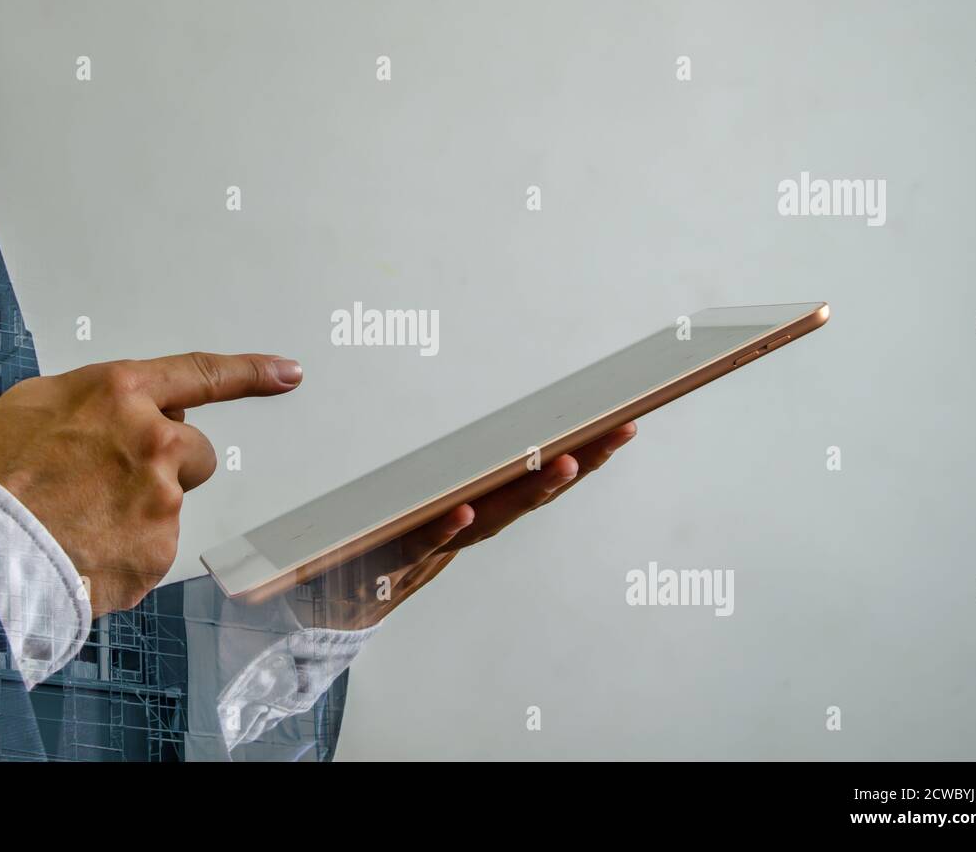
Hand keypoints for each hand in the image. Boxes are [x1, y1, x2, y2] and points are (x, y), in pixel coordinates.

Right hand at [0, 352, 302, 618]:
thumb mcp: (34, 406)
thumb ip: (95, 406)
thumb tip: (118, 418)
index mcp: (120, 393)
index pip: (201, 374)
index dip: (250, 372)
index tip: (286, 373)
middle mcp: (153, 441)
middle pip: (193, 453)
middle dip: (165, 467)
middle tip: (105, 484)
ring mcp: (160, 500)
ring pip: (168, 506)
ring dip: (137, 513)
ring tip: (77, 521)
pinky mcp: (157, 553)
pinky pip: (150, 550)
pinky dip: (123, 554)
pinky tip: (82, 550)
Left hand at [301, 422, 636, 630]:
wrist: (350, 591)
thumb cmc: (393, 528)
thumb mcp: (426, 484)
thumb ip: (451, 449)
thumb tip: (483, 384)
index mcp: (484, 502)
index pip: (542, 471)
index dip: (586, 449)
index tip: (625, 421)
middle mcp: (475, 522)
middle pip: (534, 491)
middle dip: (579, 462)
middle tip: (616, 431)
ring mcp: (444, 540)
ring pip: (495, 515)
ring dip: (532, 491)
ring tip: (565, 461)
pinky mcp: (398, 554)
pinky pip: (423, 540)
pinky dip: (445, 528)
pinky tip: (464, 511)